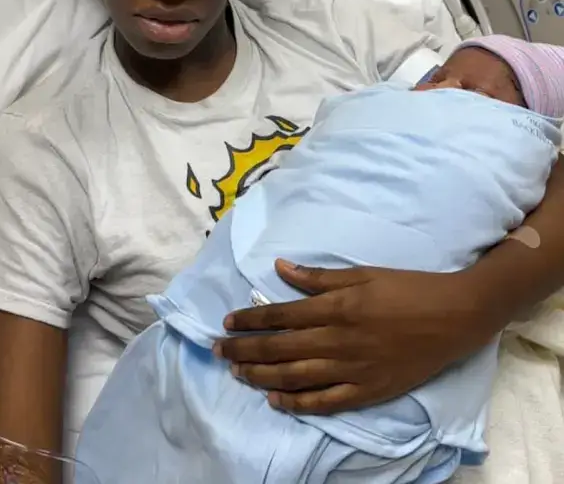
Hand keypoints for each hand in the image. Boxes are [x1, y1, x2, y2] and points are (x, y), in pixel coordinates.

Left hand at [214, 260, 496, 414]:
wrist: (452, 317)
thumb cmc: (406, 288)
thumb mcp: (362, 273)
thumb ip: (319, 277)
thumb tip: (281, 269)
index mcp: (336, 307)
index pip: (281, 316)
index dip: (250, 319)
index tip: (227, 321)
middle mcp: (338, 340)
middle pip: (280, 348)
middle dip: (245, 349)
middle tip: (219, 350)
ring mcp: (352, 369)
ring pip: (295, 377)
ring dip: (261, 375)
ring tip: (237, 373)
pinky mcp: (368, 391)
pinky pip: (325, 401)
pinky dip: (297, 402)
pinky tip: (275, 399)